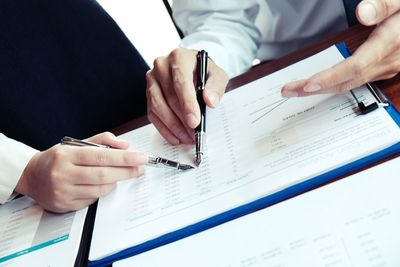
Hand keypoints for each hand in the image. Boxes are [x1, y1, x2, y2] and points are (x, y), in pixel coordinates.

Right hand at [15, 132, 147, 212]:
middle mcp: (63, 174)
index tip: (141, 157)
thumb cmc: (58, 158)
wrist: (31, 176)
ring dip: (115, 182)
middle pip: (104, 175)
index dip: (125, 158)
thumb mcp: (76, 143)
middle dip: (127, 171)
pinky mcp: (65, 205)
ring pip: (100, 189)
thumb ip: (102, 141)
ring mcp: (63, 192)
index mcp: (67, 155)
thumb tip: (125, 146)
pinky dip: (102, 191)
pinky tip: (101, 184)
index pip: (102, 156)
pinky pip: (93, 200)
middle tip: (140, 168)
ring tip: (120, 174)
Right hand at [146, 48, 227, 144]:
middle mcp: (161, 66)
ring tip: (187, 138)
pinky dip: (164, 129)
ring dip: (173, 126)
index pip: (181, 83)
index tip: (194, 122)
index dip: (187, 104)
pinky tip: (176, 137)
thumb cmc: (203, 71)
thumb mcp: (216, 75)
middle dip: (182, 120)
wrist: (191, 67)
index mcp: (179, 57)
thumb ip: (216, 86)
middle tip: (194, 134)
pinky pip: (152, 114)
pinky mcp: (149, 93)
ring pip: (158, 107)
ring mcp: (152, 80)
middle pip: (169, 97)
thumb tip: (210, 101)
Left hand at [281, 0, 399, 96]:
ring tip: (296, 89)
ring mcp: (386, 68)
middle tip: (287, 90)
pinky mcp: (383, 68)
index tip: (307, 84)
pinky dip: (335, 85)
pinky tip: (320, 85)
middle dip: (315, 89)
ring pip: (350, 84)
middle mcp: (387, 62)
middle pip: (346, 81)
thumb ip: (384, 4)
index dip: (330, 78)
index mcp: (389, 43)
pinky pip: (355, 81)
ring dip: (322, 88)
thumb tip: (363, 12)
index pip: (354, 66)